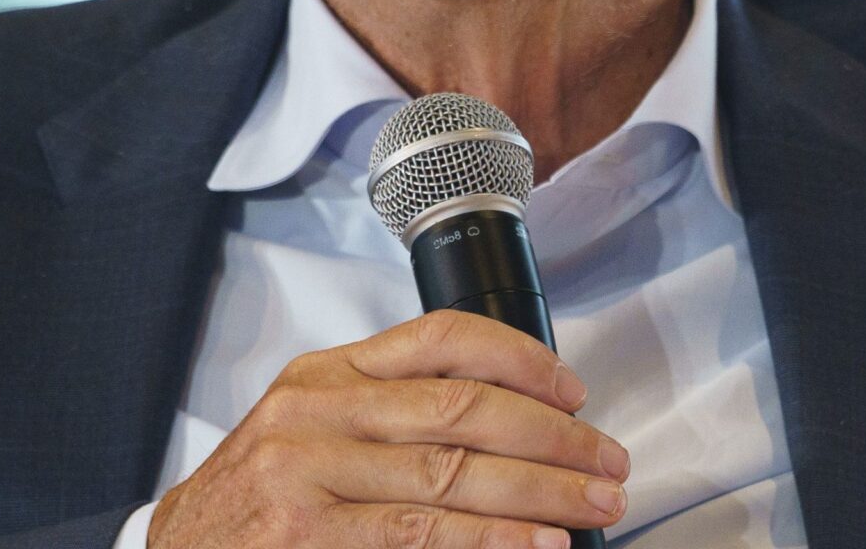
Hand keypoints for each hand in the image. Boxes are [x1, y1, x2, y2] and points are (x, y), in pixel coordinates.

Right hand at [145, 309, 628, 548]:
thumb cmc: (258, 503)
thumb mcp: (313, 433)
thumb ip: (390, 417)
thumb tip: (510, 426)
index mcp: (328, 375)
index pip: (440, 337)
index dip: (520, 358)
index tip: (573, 391)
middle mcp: (317, 411)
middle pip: (462, 406)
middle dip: (552, 435)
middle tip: (607, 463)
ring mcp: (307, 470)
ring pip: (452, 471)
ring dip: (541, 491)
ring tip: (594, 507)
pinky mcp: (306, 532)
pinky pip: (421, 531)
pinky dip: (491, 538)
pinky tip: (537, 544)